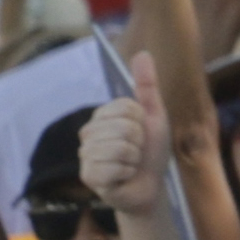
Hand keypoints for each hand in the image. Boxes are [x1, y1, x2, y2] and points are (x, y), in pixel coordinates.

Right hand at [75, 77, 170, 213]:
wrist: (150, 186)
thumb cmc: (151, 152)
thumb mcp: (154, 116)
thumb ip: (147, 85)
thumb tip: (142, 53)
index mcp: (102, 115)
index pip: (127, 108)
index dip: (143, 122)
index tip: (142, 134)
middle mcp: (89, 132)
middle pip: (124, 127)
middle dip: (139, 143)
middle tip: (137, 152)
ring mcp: (86, 154)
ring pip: (119, 148)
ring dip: (134, 159)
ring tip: (130, 164)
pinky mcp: (88, 175)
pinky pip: (112, 168)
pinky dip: (126, 173)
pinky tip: (123, 177)